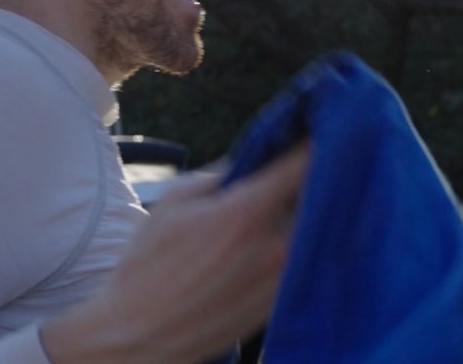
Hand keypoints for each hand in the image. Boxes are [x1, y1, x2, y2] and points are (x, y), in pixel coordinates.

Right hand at [41, 142, 309, 363]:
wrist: (138, 335)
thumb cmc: (148, 266)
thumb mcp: (175, 203)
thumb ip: (225, 174)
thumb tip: (261, 155)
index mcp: (247, 213)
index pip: (303, 164)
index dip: (315, 142)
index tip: (324, 126)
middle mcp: (276, 245)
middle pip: (313, 198)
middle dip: (305, 182)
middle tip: (291, 173)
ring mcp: (285, 278)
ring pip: (310, 230)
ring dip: (301, 216)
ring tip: (272, 215)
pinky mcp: (285, 301)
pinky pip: (303, 261)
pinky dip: (296, 246)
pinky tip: (269, 246)